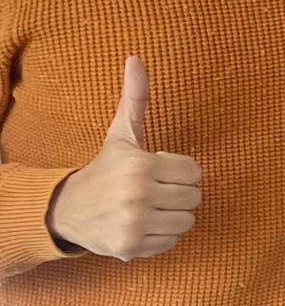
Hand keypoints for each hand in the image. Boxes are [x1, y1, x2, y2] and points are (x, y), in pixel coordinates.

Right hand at [45, 57, 201, 260]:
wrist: (68, 210)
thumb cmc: (106, 169)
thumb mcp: (122, 134)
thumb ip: (136, 97)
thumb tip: (136, 58)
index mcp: (141, 165)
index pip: (195, 172)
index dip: (180, 171)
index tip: (159, 170)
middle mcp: (138, 196)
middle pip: (194, 198)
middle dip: (178, 193)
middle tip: (154, 190)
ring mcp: (134, 224)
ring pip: (187, 221)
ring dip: (173, 216)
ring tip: (150, 207)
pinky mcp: (131, 247)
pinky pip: (172, 241)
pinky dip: (161, 236)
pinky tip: (141, 225)